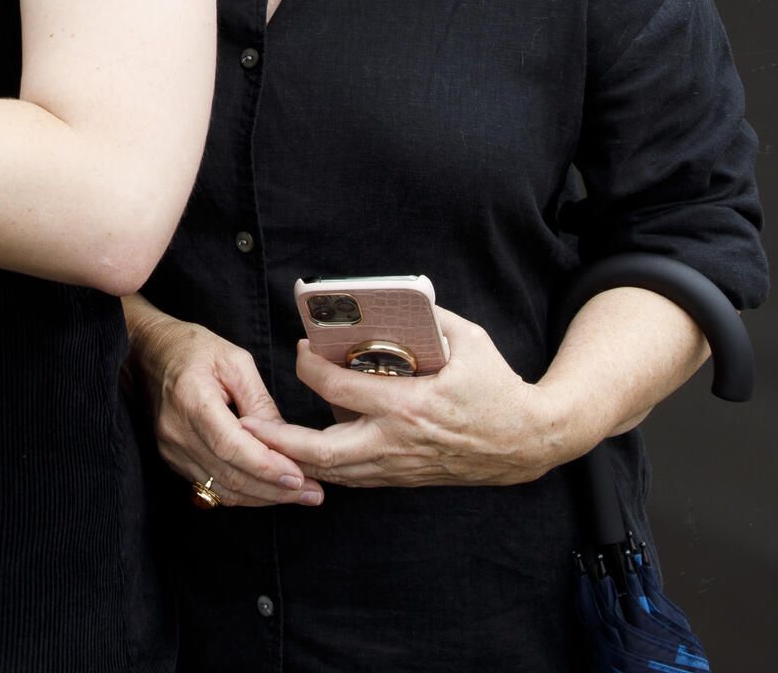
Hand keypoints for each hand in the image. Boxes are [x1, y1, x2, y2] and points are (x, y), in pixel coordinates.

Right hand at [131, 308, 323, 508]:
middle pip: (229, 475)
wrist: (149, 351)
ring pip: (222, 489)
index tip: (300, 477)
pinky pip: (211, 486)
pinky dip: (244, 492)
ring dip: (263, 497)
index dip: (267, 467)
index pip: (231, 446)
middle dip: (275, 490)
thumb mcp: (235, 360)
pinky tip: (270, 490)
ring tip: (300, 495)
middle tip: (314, 493)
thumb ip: (260, 402)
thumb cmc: (194, 349)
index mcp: (192, 400)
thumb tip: (287, 441)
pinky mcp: (173, 459)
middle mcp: (176, 431)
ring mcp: (171, 449)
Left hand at [250, 307, 579, 488]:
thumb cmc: (497, 386)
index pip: (340, 389)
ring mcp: (400, 466)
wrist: (527, 442)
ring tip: (264, 441)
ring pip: (334, 472)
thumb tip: (390, 298)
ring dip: (296, 458)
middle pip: (322, 450)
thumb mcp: (468, 339)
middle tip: (250, 423)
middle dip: (280, 440)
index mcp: (410, 405)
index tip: (301, 348)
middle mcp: (398, 442)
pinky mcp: (404, 478)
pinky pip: (354, 478)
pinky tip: (306, 452)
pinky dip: (326, 466)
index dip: (311, 367)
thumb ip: (427, 318)